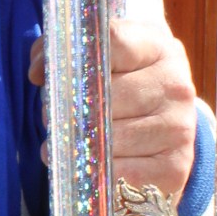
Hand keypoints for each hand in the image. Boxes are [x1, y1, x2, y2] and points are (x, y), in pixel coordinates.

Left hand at [28, 19, 195, 199]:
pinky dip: (94, 173)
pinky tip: (86, 167)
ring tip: (66, 143)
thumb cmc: (122, 87)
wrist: (163, 131)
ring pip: (108, 138)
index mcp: (158, 48)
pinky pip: (118, 172)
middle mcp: (175, 86)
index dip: (76, 59)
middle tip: (52, 119)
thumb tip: (37, 72)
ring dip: (77, 144)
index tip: (55, 75)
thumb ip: (65, 53)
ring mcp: (178, 128)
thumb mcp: (103, 59)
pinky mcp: (174, 167)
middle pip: (105, 95)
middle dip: (69, 110)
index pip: (112, 42)